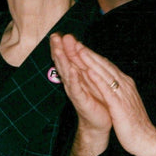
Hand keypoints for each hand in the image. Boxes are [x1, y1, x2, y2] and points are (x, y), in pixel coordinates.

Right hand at [51, 33, 111, 155]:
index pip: (67, 58)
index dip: (62, 46)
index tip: (58, 34)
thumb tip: (80, 48)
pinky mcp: (81, 101)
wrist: (101, 122)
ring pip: (67, 74)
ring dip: (62, 61)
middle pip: (63, 63)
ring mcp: (75, 92)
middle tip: (54, 37)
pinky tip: (72, 70)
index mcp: (76, 76)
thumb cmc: (97, 99)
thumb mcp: (90, 79)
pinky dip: (74, 79)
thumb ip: (84, 66)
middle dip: (59, 50)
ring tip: (58, 50)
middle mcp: (72, 83)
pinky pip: (76, 89)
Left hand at [57, 34, 155, 155]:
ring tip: (78, 50)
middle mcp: (124, 85)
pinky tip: (88, 72)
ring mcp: (122, 93)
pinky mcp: (119, 104)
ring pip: (104, 73)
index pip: (107, 67)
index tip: (80, 47)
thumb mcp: (124, 102)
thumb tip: (110, 82)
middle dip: (89, 54)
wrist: (145, 138)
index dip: (93, 56)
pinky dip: (97, 79)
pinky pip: (107, 89)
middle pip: (104, 66)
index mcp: (125, 84)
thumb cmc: (134, 122)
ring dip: (91, 61)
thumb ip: (117, 90)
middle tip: (74, 42)